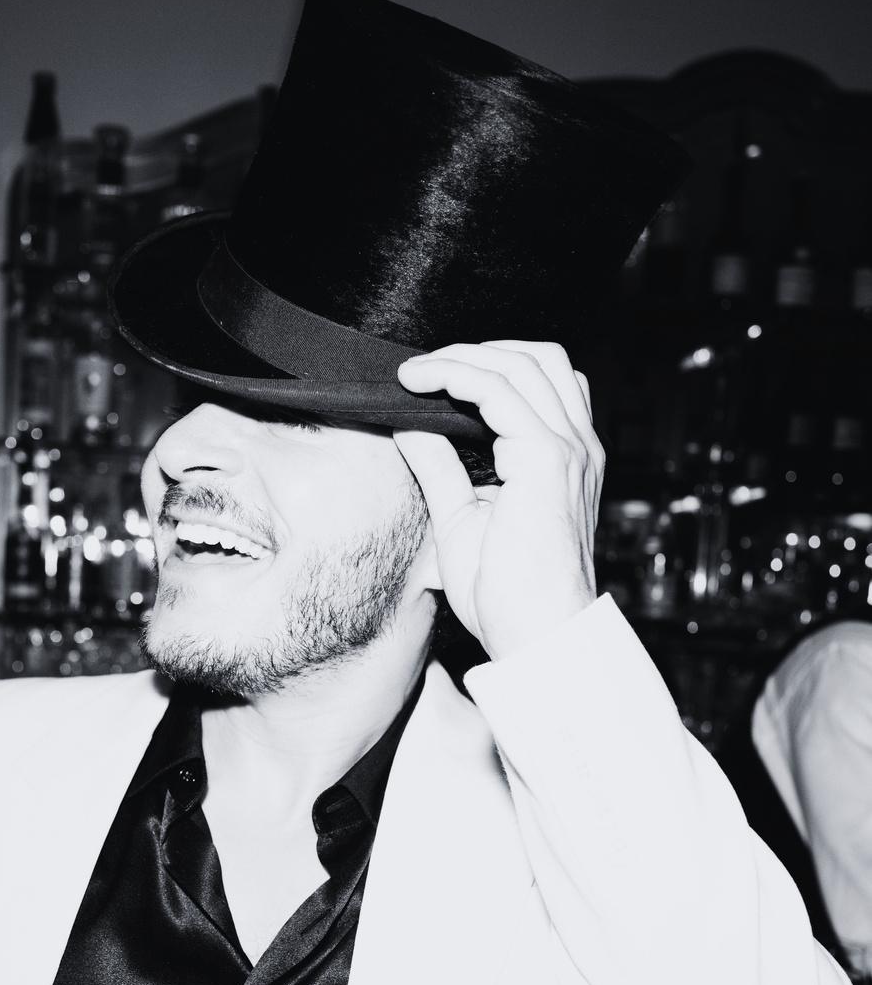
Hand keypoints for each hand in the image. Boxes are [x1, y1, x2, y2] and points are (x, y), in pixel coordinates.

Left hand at [393, 340, 603, 661]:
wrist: (537, 634)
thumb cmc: (507, 594)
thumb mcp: (461, 517)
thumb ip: (440, 467)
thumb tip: (408, 427)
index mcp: (566, 459)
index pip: (542, 382)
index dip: (488, 366)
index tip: (432, 378)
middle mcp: (577, 446)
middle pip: (540, 358)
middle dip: (477, 349)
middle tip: (425, 369)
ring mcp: (567, 449)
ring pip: (522, 363)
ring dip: (462, 356)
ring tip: (417, 374)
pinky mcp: (545, 460)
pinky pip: (499, 392)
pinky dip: (457, 376)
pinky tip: (421, 386)